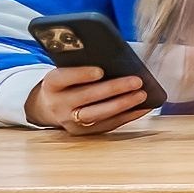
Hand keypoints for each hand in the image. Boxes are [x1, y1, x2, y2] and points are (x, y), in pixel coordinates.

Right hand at [24, 64, 154, 135]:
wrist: (51, 106)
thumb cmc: (68, 82)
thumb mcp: (67, 71)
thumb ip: (83, 65)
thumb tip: (117, 60)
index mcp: (51, 84)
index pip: (62, 78)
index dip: (81, 75)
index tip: (100, 71)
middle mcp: (58, 104)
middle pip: (86, 97)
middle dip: (113, 89)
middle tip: (136, 81)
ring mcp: (70, 121)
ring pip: (98, 114)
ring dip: (123, 104)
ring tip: (142, 94)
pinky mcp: (83, 132)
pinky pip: (108, 124)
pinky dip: (127, 116)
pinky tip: (142, 107)